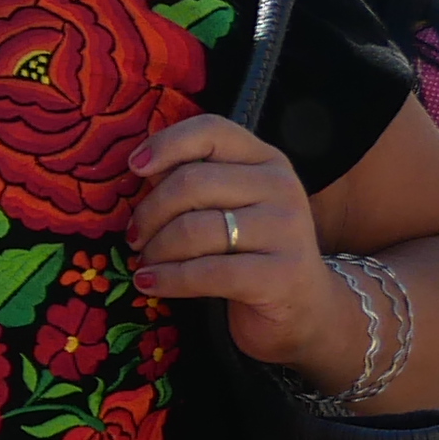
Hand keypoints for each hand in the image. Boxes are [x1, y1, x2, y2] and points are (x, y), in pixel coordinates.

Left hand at [128, 112, 341, 370]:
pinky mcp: (281, 274)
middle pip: (191, 183)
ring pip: (195, 229)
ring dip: (156, 250)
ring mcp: (286, 229)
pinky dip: (168, 279)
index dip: (167, 144)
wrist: (304, 308)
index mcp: (266, 160)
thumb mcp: (228, 207)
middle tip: (134, 238)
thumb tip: (142, 171)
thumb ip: (193, 183)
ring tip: (144, 263)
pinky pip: (207, 272)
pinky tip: (148, 283)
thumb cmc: (251, 252)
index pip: (212, 131)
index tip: (134, 167)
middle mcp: (281, 186)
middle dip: (150, 213)